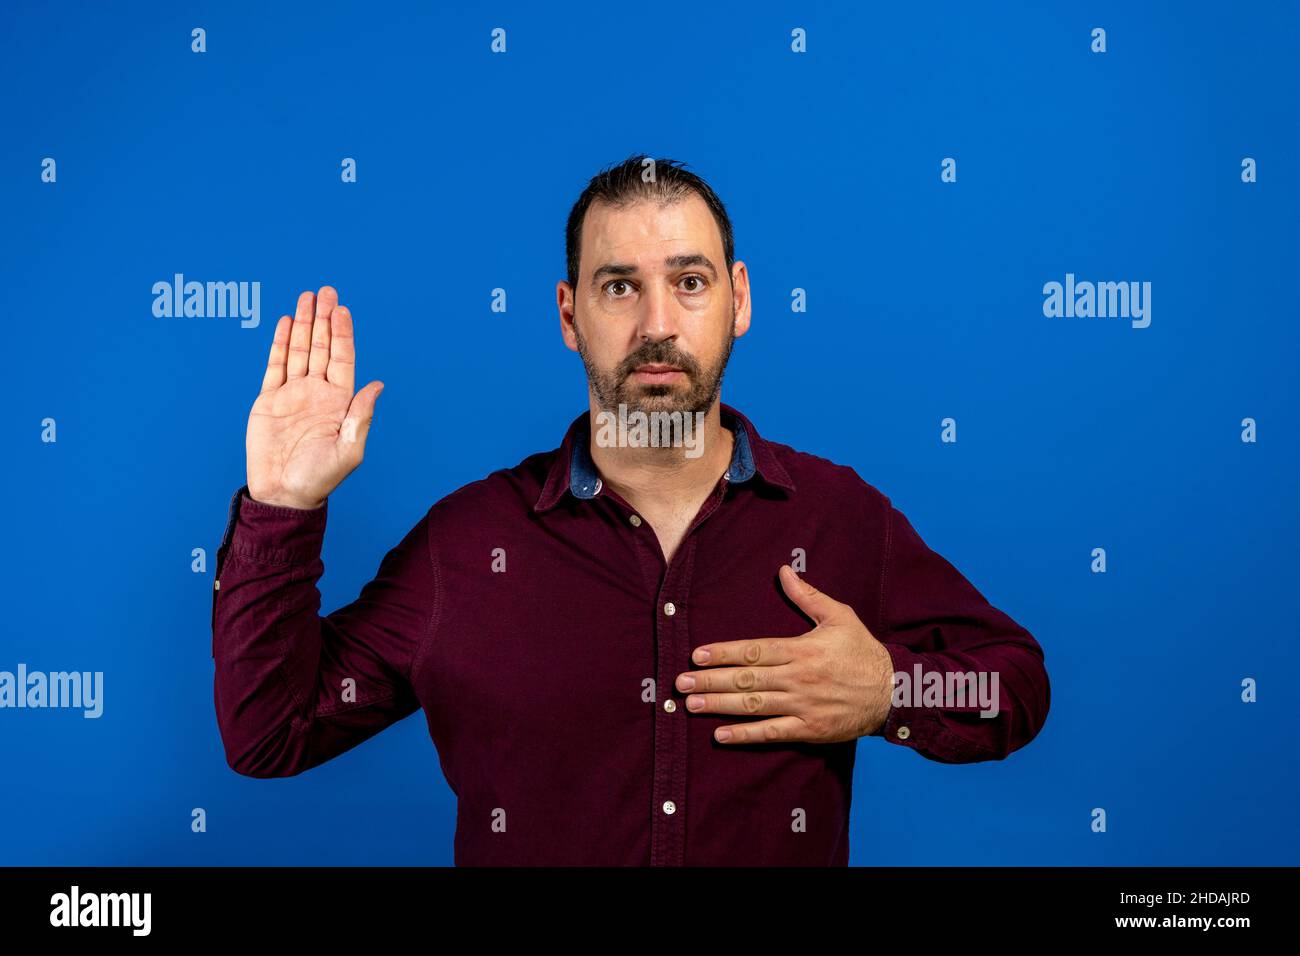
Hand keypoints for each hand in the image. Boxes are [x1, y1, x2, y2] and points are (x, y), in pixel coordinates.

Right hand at [245, 286, 382, 509]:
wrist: (283, 494)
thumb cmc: (320, 478)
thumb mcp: (348, 450)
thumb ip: (361, 416)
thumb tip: (377, 385)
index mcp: (340, 402)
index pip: (342, 359)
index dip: (342, 334)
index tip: (342, 310)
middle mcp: (318, 393)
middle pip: (321, 347)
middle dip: (324, 319)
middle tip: (325, 291)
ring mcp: (293, 394)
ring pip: (299, 350)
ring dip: (302, 324)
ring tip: (306, 297)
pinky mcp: (269, 400)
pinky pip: (275, 365)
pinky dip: (280, 343)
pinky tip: (285, 322)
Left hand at [675, 565, 895, 743]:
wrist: (894, 691)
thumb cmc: (863, 651)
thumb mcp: (839, 616)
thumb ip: (808, 596)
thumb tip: (784, 570)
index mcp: (801, 649)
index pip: (754, 651)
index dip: (723, 653)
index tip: (696, 656)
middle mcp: (798, 678)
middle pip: (747, 679)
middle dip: (710, 681)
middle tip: (680, 682)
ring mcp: (803, 706)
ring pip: (754, 706)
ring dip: (720, 706)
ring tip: (691, 705)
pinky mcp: (810, 729)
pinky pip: (772, 733)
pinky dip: (746, 735)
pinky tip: (722, 735)